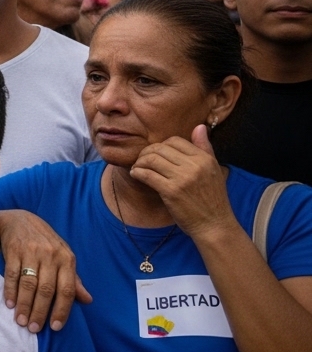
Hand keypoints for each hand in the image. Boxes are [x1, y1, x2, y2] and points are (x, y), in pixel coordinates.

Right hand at [0, 210, 90, 331]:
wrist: (20, 220)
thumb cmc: (45, 243)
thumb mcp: (63, 257)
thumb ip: (73, 279)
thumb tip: (88, 300)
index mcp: (67, 259)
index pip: (67, 290)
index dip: (62, 310)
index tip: (55, 328)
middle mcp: (50, 255)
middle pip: (46, 290)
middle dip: (39, 312)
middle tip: (33, 328)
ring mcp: (31, 252)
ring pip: (29, 284)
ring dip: (24, 305)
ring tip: (20, 321)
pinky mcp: (13, 250)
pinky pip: (12, 274)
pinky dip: (10, 290)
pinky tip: (9, 304)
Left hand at [131, 124, 236, 240]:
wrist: (214, 225)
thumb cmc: (212, 199)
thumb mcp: (213, 171)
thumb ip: (205, 148)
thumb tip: (200, 126)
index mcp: (205, 159)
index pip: (175, 140)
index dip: (161, 146)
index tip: (155, 154)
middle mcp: (195, 166)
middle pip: (160, 148)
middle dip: (146, 153)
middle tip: (141, 160)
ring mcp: (183, 178)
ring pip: (151, 159)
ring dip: (140, 162)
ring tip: (138, 168)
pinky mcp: (171, 191)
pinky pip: (147, 174)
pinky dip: (137, 172)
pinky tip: (136, 175)